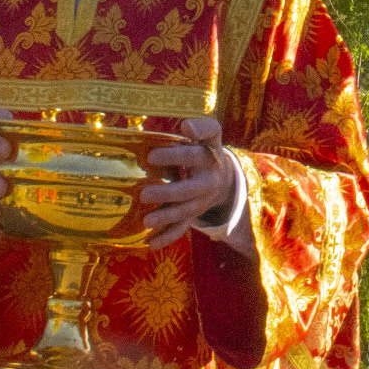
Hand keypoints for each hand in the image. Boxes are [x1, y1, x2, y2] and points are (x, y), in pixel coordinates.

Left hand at [139, 118, 240, 249]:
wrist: (222, 178)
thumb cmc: (203, 151)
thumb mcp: (206, 136)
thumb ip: (197, 128)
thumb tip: (184, 126)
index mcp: (209, 152)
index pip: (205, 144)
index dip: (193, 139)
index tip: (184, 131)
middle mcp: (208, 177)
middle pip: (191, 187)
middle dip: (170, 191)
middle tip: (146, 193)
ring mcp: (202, 198)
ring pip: (185, 210)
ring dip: (166, 216)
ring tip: (146, 220)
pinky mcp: (194, 213)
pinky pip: (182, 227)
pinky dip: (167, 236)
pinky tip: (151, 243)